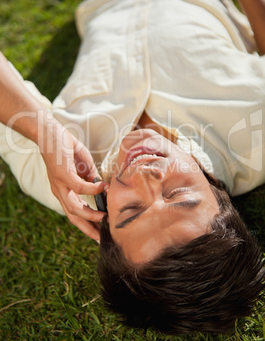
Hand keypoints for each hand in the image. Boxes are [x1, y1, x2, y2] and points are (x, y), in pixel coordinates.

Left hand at [40, 119, 108, 240]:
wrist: (51, 133)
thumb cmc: (66, 148)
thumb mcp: (83, 167)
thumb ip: (91, 179)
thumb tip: (103, 189)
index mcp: (64, 191)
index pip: (75, 213)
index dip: (87, 225)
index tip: (99, 234)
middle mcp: (60, 192)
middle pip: (73, 217)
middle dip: (88, 229)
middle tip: (102, 238)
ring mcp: (60, 184)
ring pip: (74, 208)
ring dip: (90, 215)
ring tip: (105, 217)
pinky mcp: (62, 175)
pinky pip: (78, 187)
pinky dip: (92, 190)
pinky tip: (103, 188)